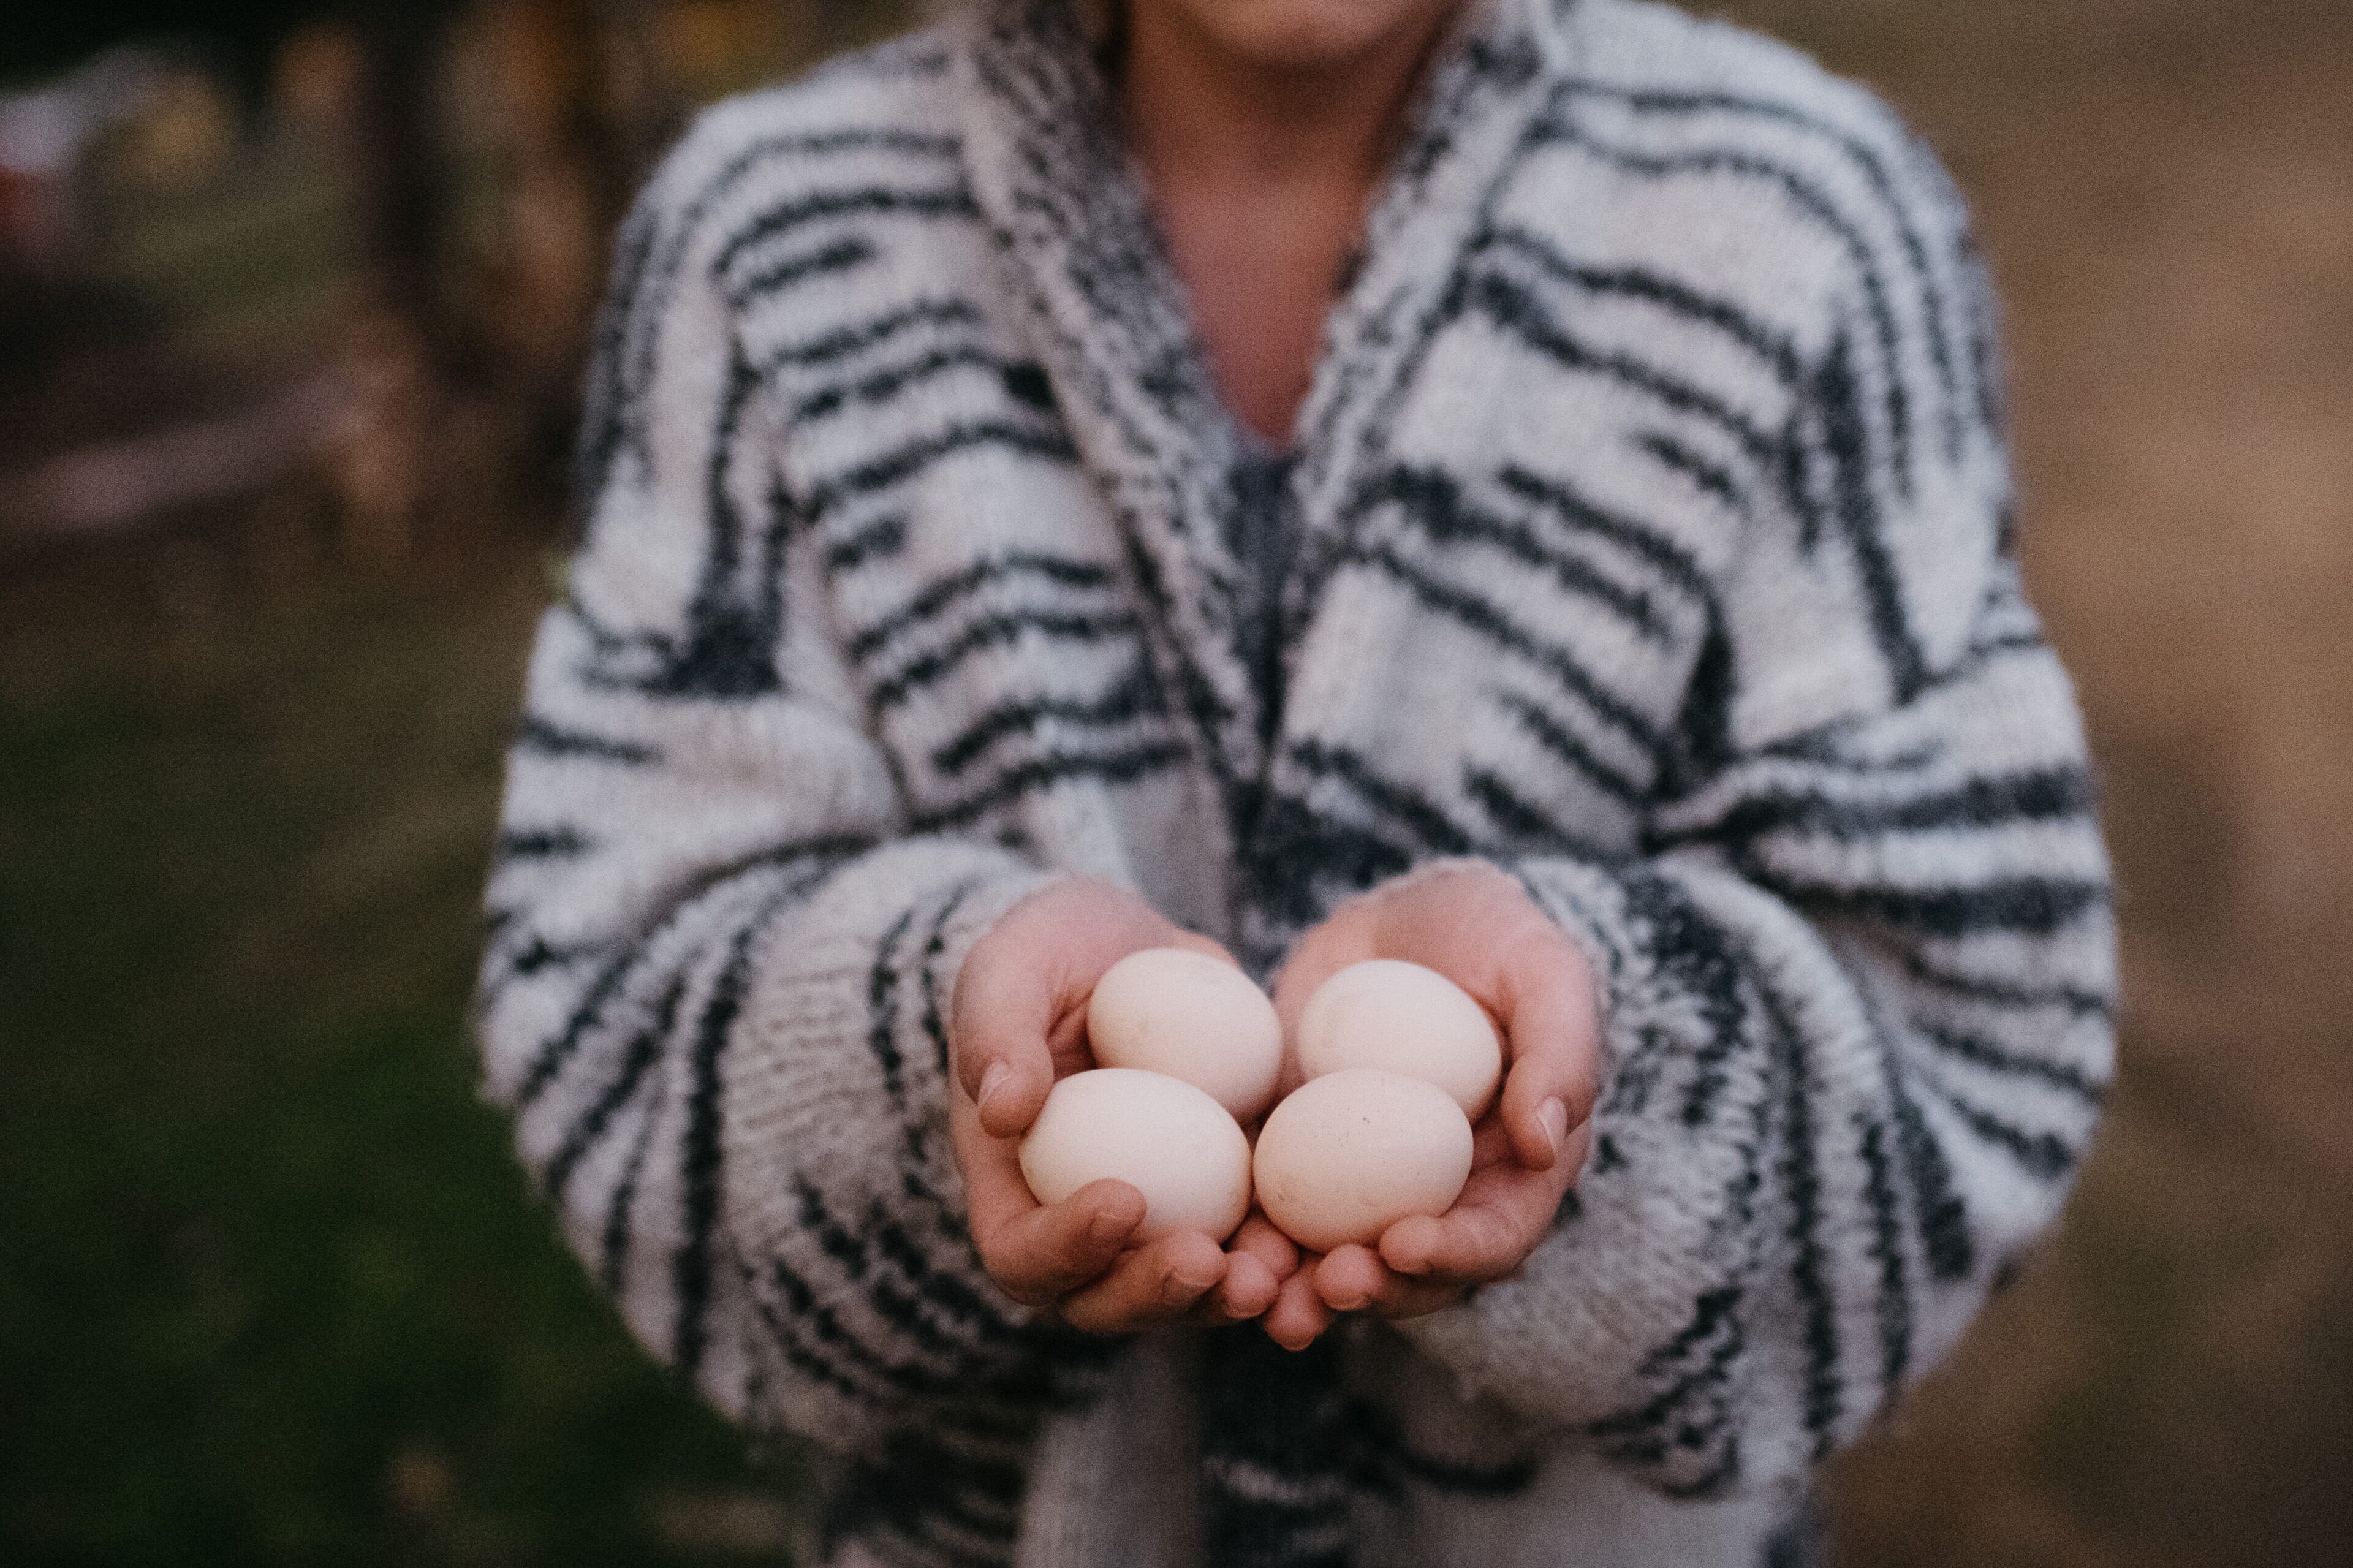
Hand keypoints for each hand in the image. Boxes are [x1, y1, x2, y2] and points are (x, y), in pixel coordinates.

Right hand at [947, 879, 1294, 1332]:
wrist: (1134, 945)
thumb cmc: (1051, 952)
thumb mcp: (1011, 967)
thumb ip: (995, 1032)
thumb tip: (1002, 1113)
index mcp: (1012, 1186)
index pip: (1020, 1251)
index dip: (1064, 1248)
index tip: (1123, 1198)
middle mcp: (1082, 1223)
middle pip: (1105, 1300)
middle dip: (1154, 1294)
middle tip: (1206, 1260)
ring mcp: (1164, 1218)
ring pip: (1189, 1291)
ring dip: (1228, 1295)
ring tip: (1275, 1272)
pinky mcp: (1232, 1195)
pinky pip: (1258, 1246)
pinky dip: (1290, 1259)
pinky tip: (1327, 1248)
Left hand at [1259, 863, 1599, 1349]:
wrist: (1405, 912)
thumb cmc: (1495, 937)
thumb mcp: (1543, 971)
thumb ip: (1559, 1052)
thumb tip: (1544, 1145)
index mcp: (1516, 1169)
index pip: (1497, 1234)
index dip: (1456, 1253)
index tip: (1403, 1245)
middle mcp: (1442, 1194)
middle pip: (1412, 1271)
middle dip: (1372, 1289)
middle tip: (1326, 1283)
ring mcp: (1362, 1182)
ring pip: (1336, 1258)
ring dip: (1299, 1286)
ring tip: (1259, 1287)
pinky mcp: (1295, 1154)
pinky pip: (1270, 1208)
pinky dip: (1244, 1236)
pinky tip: (1212, 1245)